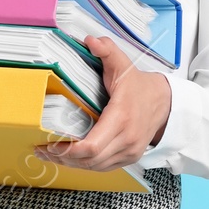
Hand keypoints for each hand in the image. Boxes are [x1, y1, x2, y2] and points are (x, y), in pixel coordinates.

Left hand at [35, 36, 171, 171]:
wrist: (165, 102)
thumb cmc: (140, 86)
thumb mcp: (123, 64)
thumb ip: (107, 51)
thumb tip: (91, 40)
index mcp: (121, 117)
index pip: (92, 146)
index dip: (68, 150)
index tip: (50, 144)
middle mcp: (126, 138)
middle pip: (89, 160)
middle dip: (63, 158)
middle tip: (43, 151)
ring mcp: (129, 151)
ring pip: (95, 167)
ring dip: (71, 164)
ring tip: (51, 155)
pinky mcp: (130, 157)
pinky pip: (103, 168)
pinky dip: (85, 165)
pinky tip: (70, 159)